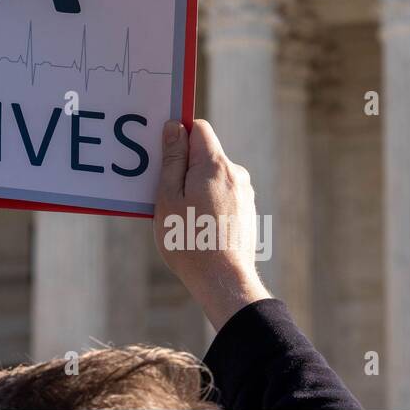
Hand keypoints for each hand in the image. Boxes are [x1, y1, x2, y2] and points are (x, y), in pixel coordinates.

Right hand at [154, 119, 269, 331]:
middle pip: (205, 154)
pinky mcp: (247, 212)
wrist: (223, 281)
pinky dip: (208, 202)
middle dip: (184, 165)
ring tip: (180, 215)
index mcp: (215, 165)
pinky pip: (222, 194)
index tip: (162, 150)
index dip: (178, 133)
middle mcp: (236, 174)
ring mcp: (244, 194)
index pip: (198, 128)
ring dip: (195, 186)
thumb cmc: (189, 240)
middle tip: (165, 191)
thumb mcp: (169, 197)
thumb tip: (173, 128)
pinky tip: (196, 226)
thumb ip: (172, 159)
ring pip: (212, 176)